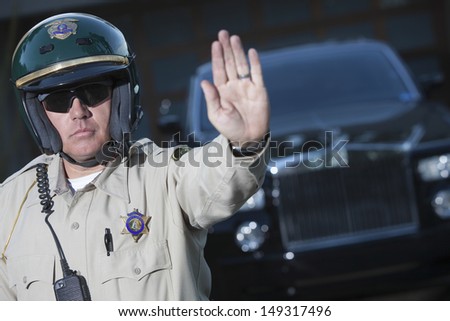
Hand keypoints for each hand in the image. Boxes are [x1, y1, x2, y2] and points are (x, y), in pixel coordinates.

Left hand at [201, 30, 269, 146]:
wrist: (248, 138)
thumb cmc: (230, 128)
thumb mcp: (216, 114)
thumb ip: (211, 98)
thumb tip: (204, 81)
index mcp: (222, 91)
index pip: (218, 70)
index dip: (217, 57)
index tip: (215, 44)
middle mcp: (234, 86)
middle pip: (229, 63)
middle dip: (226, 49)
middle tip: (223, 33)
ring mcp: (246, 87)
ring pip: (241, 65)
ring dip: (238, 52)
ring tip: (234, 38)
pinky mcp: (259, 90)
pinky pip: (257, 73)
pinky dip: (254, 62)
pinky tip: (251, 51)